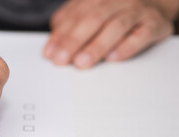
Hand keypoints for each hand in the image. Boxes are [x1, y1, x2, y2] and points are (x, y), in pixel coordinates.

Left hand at [44, 0, 176, 68]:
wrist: (154, 3)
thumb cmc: (115, 12)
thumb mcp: (89, 12)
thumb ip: (69, 25)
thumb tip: (51, 46)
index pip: (75, 16)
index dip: (60, 36)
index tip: (50, 53)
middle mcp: (116, 1)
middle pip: (93, 20)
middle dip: (74, 41)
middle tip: (61, 60)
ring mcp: (136, 11)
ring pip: (116, 27)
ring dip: (97, 46)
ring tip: (82, 62)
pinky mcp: (154, 23)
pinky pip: (142, 34)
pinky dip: (127, 47)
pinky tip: (113, 58)